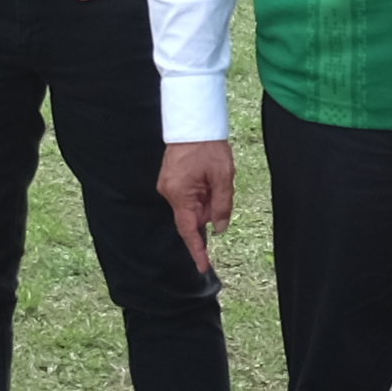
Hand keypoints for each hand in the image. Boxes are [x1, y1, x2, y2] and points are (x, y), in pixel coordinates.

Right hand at [159, 135, 235, 275]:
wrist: (193, 123)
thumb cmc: (207, 148)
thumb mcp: (222, 178)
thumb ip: (222, 206)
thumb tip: (219, 229)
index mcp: (180, 195)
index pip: (189, 230)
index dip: (197, 250)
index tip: (203, 267)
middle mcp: (169, 193)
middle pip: (195, 216)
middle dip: (211, 209)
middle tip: (220, 187)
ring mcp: (169, 187)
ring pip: (194, 206)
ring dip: (207, 198)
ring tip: (213, 175)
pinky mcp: (172, 181)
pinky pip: (190, 195)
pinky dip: (202, 191)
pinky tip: (206, 175)